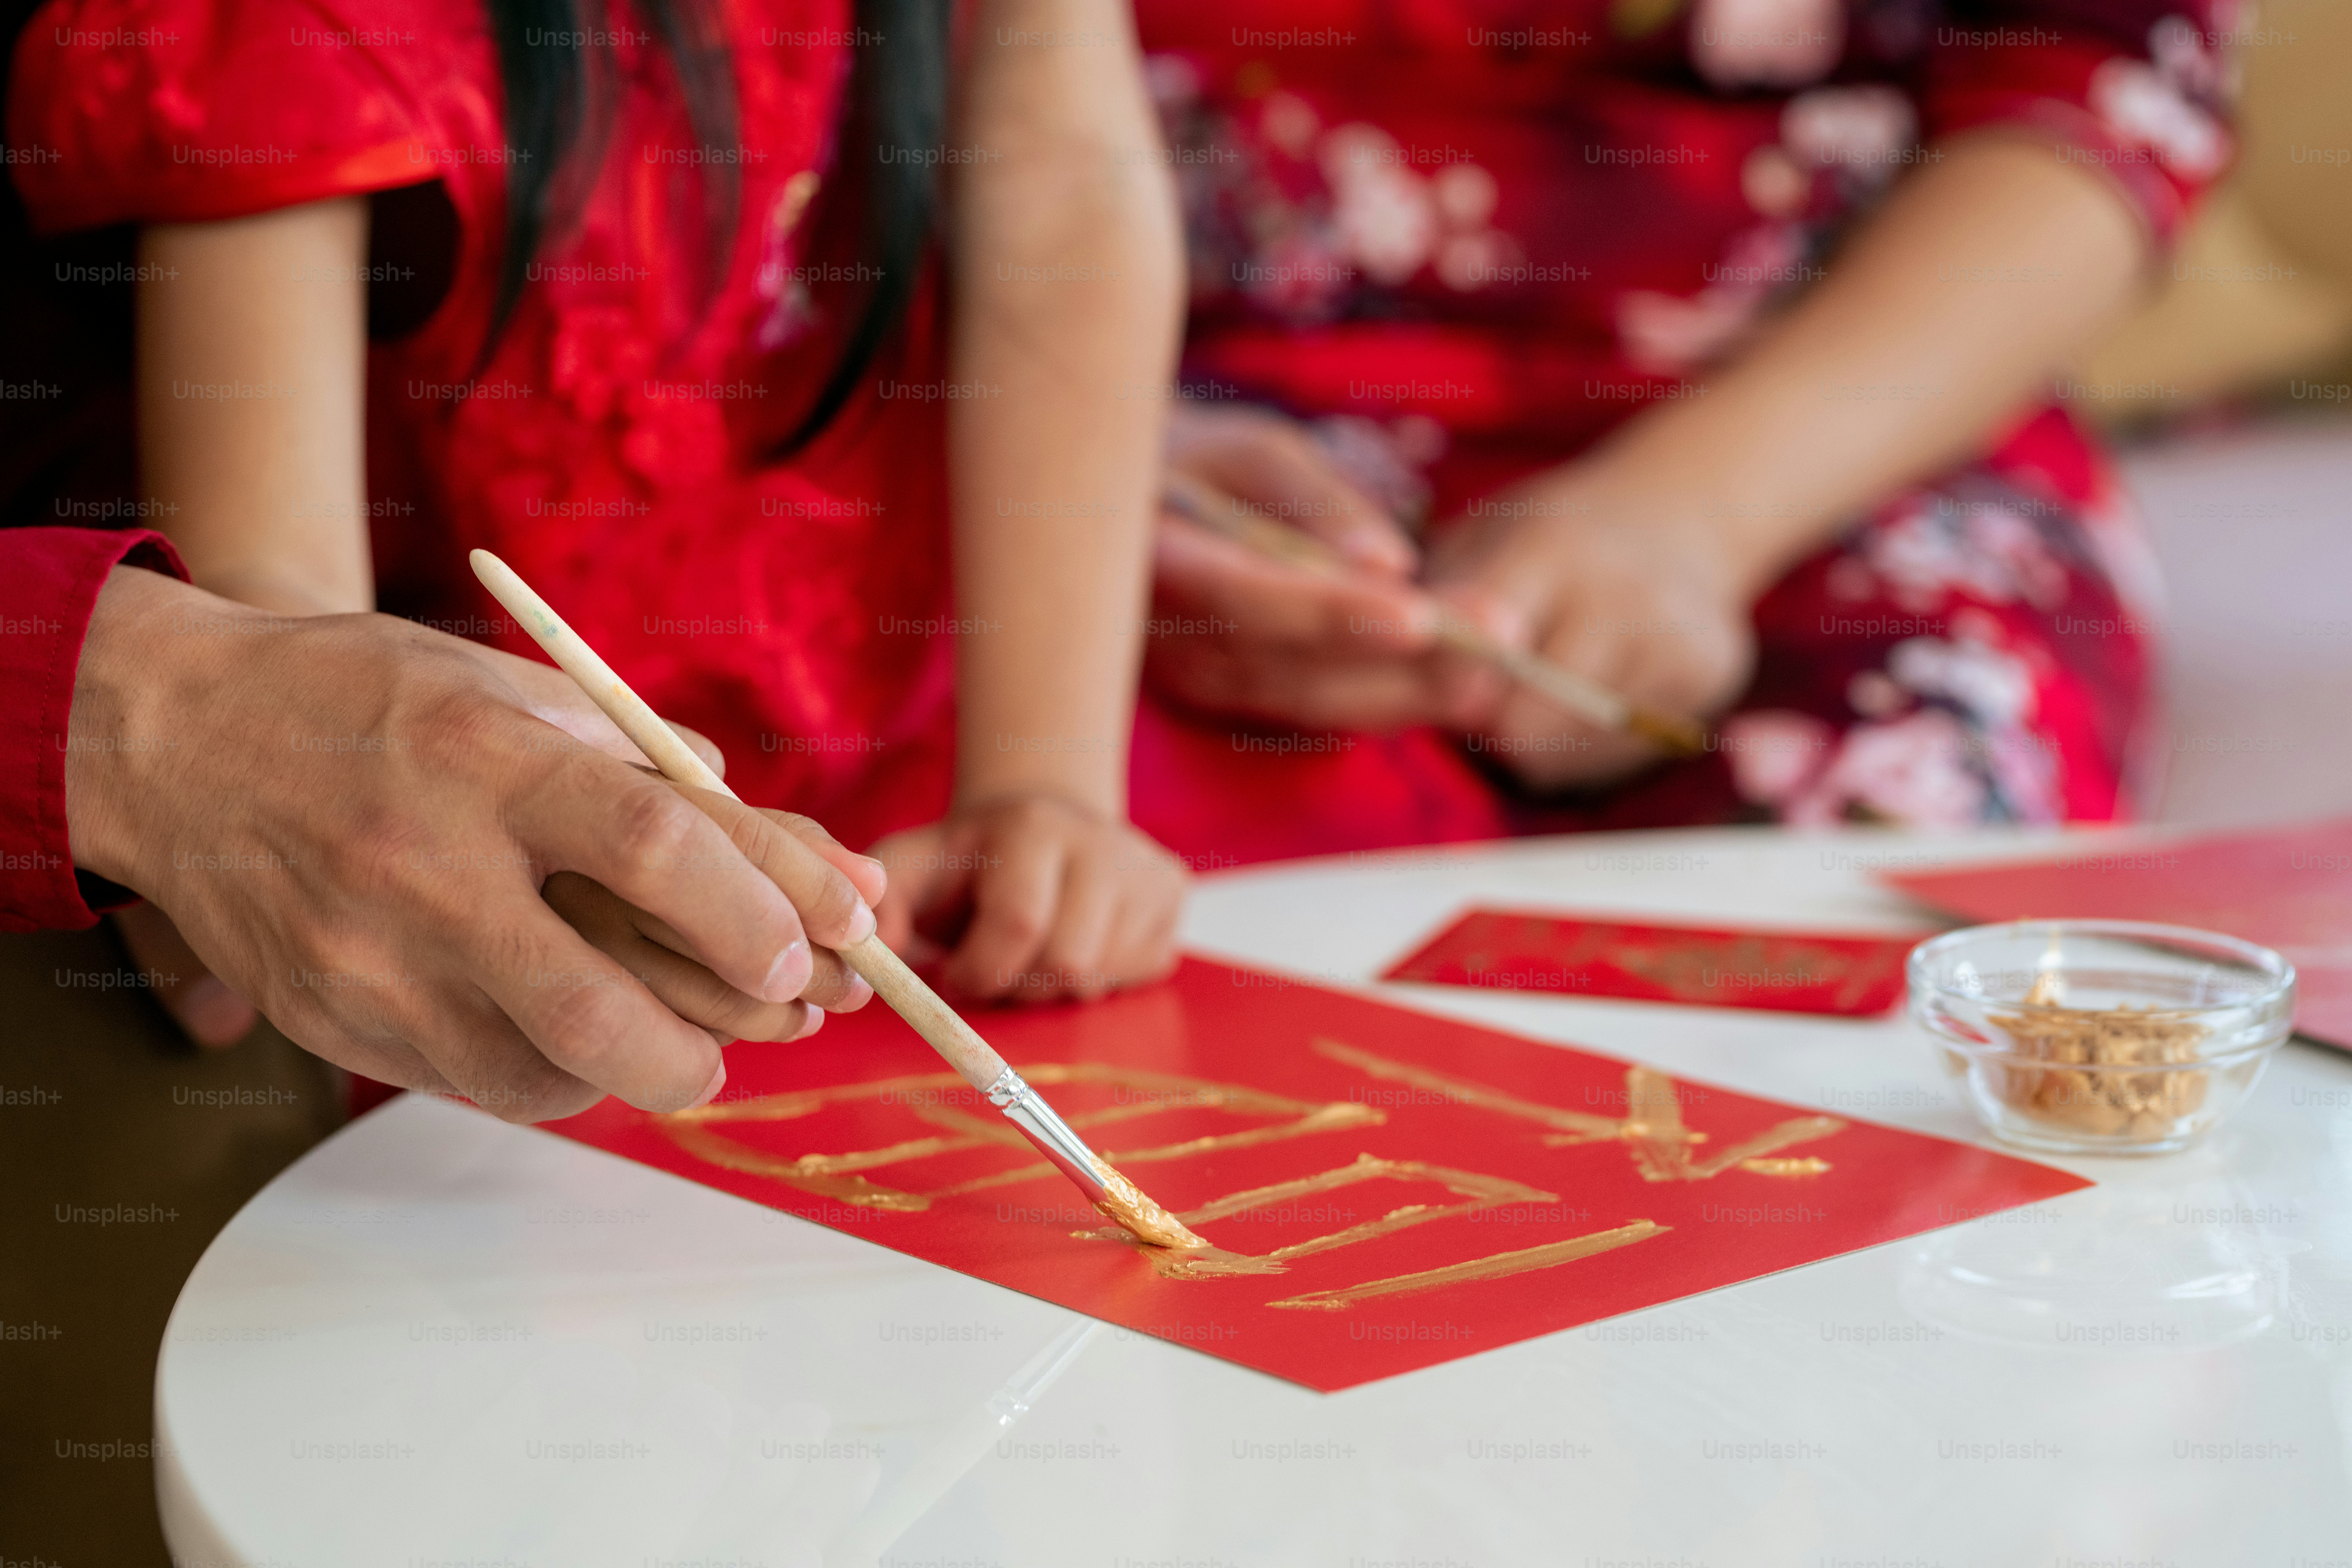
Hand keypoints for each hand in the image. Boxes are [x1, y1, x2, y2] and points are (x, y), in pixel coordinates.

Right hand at [65, 566, 882, 1121]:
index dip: (762, 906)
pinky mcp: (339, 1023)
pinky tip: (600, 1042)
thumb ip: (665, 776)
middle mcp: (425, 867)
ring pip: (557, 1069)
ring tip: (709, 1032)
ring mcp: (372, 961)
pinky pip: (494, 1087)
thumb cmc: (376, 703)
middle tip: (793, 1011)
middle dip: (729, 1028)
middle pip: (603, 1005)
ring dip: (665, 1066)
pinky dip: (577, 1079)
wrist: (175, 741)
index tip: (830, 939)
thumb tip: (817, 866)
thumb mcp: (521, 693)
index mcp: (482, 758)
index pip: (651, 847)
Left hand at [867, 792, 1186, 1003]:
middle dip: (1020, 988)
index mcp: (1032, 828)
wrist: (1038, 823)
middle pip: (1068, 962)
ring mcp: (1146, 869)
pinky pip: (1140, 972)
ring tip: (1033, 958)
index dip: (982, 970)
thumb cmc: (965, 863)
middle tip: (999, 973)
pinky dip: (1100, 979)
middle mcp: (1101, 842)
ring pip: (1103, 976)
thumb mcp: (908, 868)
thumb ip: (880, 906)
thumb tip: (873, 957)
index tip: (957, 975)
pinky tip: (1075, 945)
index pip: (1019, 924)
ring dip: (1056, 989)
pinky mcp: (1174, 895)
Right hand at [1147, 407, 1497, 731]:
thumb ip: (1312, 497)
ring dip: (1410, 691)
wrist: (1126, 511)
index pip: (1249, 601)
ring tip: (1499, 660)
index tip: (1421, 617)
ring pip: (1312, 704)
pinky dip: (1383, 702)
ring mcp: (1196, 684)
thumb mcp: (1245, 447)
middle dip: (1404, 665)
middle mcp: (1165, 644)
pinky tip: (1451, 683)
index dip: (1333, 615)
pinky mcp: (1230, 702)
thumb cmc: (1195, 461)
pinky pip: (1312, 715)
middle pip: (1293, 672)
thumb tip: (1390, 561)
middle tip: (1501, 639)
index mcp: (1154, 564)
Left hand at [1427, 478, 1757, 787]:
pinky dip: (1583, 746)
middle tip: (1481, 702)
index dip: (1454, 682)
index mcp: (1551, 542)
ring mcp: (1674, 634)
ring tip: (1534, 695)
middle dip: (1490, 723)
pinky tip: (1585, 702)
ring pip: (1571, 746)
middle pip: (1530, 716)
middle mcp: (1623, 588)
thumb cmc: (1549, 543)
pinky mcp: (1709, 674)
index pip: (1487, 642)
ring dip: (1534, 741)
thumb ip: (1440, 604)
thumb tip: (1400, 672)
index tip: (1447, 696)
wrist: (1676, 520)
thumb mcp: (1482, 542)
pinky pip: (1616, 753)